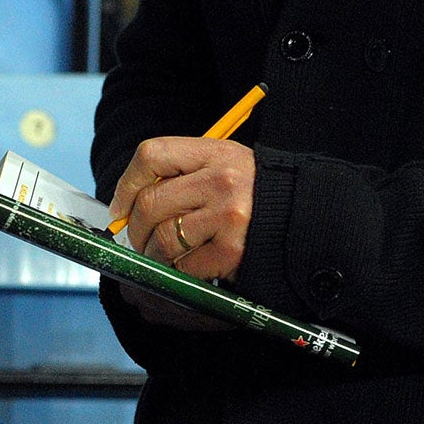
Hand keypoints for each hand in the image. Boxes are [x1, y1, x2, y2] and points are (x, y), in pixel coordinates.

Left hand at [108, 135, 256, 282]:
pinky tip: (190, 267)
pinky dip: (180, 271)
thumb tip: (125, 208)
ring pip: (163, 239)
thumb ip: (181, 177)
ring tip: (160, 257)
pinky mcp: (233, 251)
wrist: (304, 222)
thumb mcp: (223, 167)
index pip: (152, 155)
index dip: (126, 184)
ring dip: (153, 255)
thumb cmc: (253, 196)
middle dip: (135, 230)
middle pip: (150, 203)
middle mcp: (221, 180)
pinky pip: (186, 265)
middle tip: (138, 241)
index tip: (120, 208)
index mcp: (214, 152)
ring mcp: (228, 216)